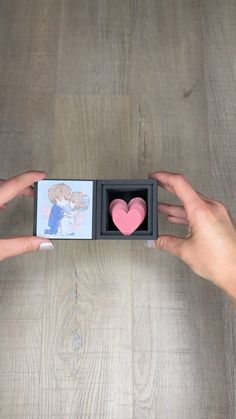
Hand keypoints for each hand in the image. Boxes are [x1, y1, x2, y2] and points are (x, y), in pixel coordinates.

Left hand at [0, 171, 53, 260]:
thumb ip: (22, 245)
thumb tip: (43, 243)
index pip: (13, 185)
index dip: (29, 178)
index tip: (41, 175)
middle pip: (4, 183)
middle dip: (21, 183)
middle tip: (35, 188)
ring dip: (9, 188)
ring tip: (21, 193)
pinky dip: (0, 195)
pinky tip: (3, 204)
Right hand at [145, 171, 235, 297]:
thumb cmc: (220, 262)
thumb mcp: (185, 251)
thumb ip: (167, 242)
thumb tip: (157, 240)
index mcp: (201, 210)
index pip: (180, 184)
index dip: (164, 177)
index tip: (154, 176)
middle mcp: (211, 207)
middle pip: (186, 191)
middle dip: (168, 189)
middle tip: (156, 185)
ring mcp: (217, 213)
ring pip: (192, 203)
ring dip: (176, 205)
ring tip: (161, 207)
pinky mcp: (220, 220)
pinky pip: (200, 211)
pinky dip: (187, 213)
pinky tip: (177, 218)